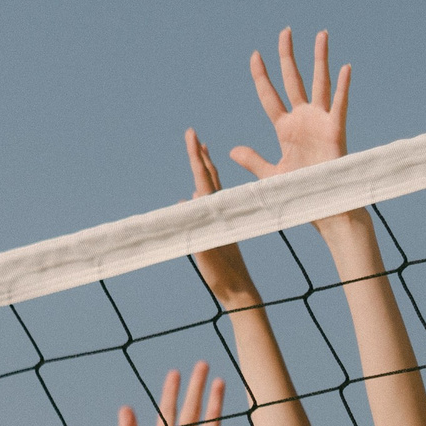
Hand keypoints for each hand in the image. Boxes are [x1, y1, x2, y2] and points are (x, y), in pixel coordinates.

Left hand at [115, 362, 221, 425]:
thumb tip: (125, 407)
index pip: (167, 410)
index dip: (170, 392)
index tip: (173, 372)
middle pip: (188, 407)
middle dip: (193, 386)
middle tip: (200, 364)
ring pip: (201, 414)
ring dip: (208, 393)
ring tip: (213, 373)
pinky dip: (216, 411)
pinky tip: (219, 394)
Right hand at [182, 129, 258, 307]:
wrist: (240, 291)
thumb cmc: (224, 275)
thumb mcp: (208, 251)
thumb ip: (198, 230)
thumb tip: (185, 202)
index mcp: (216, 211)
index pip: (203, 176)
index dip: (196, 155)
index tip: (192, 134)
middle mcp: (220, 210)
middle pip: (208, 175)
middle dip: (200, 154)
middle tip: (193, 135)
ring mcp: (220, 218)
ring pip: (211, 186)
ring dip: (205, 169)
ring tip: (201, 154)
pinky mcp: (219, 227)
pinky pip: (209, 202)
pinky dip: (203, 190)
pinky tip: (198, 190)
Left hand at [230, 27, 351, 181]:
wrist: (322, 203)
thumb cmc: (299, 189)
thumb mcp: (270, 174)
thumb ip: (253, 160)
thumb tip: (231, 151)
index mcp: (284, 127)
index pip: (269, 95)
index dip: (261, 76)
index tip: (254, 54)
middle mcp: (302, 118)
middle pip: (293, 80)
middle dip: (287, 56)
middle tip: (285, 31)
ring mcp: (320, 122)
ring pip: (319, 83)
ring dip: (320, 59)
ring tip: (321, 34)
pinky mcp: (336, 130)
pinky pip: (340, 104)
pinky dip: (344, 87)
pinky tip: (345, 67)